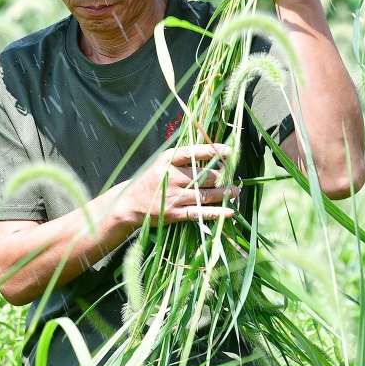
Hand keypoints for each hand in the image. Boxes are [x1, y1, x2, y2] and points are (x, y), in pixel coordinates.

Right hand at [118, 143, 239, 226]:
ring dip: (225, 193)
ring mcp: (173, 196)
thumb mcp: (161, 163)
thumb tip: (213, 153)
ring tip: (235, 191)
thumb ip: (183, 158)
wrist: (129, 203)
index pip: (193, 152)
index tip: (230, 151)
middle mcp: (171, 177)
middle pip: (205, 176)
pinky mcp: (174, 213)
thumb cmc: (151, 180)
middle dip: (222, 176)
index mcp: (167, 160)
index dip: (214, 151)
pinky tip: (229, 212)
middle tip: (232, 176)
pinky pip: (200, 213)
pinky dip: (216, 213)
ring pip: (206, 194)